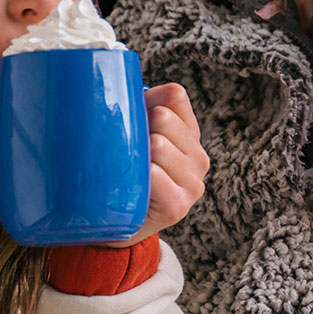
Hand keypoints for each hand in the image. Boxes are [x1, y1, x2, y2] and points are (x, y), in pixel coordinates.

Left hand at [106, 83, 210, 247]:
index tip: (129, 120)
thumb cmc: (124, 176)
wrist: (119, 228)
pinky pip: (156, 176)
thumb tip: (113, 84)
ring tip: (126, 171)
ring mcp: (192, 183)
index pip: (175, 96)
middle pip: (164, 117)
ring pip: (159, 144)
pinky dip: (142, 177)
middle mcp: (199, 158)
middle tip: (122, 151)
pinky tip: (132, 186)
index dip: (147, 100)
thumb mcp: (135, 140)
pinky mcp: (178, 206)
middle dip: (138, 128)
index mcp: (190, 136)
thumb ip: (136, 111)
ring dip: (136, 154)